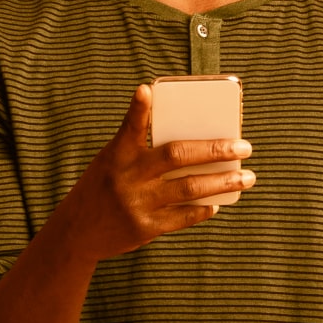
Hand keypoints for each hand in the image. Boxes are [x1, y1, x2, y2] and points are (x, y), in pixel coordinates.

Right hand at [50, 83, 254, 264]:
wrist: (77, 233)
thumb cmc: (101, 189)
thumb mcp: (109, 163)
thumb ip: (140, 152)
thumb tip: (190, 144)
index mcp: (116, 155)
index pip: (128, 127)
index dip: (138, 108)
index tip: (146, 90)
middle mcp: (127, 177)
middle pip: (177, 156)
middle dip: (215, 150)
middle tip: (244, 146)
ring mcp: (137, 204)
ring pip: (190, 188)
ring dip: (223, 182)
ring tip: (246, 177)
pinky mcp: (145, 228)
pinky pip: (183, 216)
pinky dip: (203, 208)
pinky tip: (217, 203)